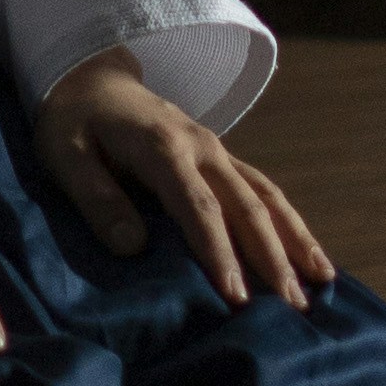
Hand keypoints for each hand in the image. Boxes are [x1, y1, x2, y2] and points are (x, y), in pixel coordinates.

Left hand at [33, 53, 335, 307]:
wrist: (92, 77)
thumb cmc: (72, 122)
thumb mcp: (65, 157)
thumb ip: (97, 199)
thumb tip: (132, 247)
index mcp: (163, 147)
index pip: (198, 208)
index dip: (219, 253)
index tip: (234, 297)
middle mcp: (202, 147)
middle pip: (246, 205)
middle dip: (272, 258)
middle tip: (291, 307)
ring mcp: (217, 151)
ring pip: (267, 196)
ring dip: (294, 241)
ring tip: (320, 283)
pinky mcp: (221, 160)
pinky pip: (264, 191)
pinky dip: (291, 224)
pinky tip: (309, 255)